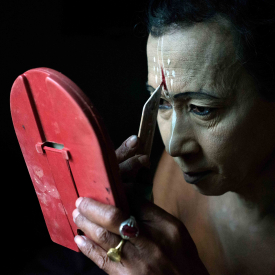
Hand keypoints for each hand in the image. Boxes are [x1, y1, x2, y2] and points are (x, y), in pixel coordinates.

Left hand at [72, 135, 208, 273]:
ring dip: (87, 225)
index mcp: (161, 227)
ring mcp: (134, 263)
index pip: (130, 206)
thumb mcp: (174, 227)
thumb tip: (126, 196)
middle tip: (80, 202)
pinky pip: (102, 261)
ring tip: (77, 215)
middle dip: (92, 210)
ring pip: (103, 239)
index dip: (110, 199)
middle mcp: (146, 244)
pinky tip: (79, 239)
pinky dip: (88, 249)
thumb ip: (151, 212)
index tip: (98, 193)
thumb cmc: (181, 254)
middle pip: (112, 221)